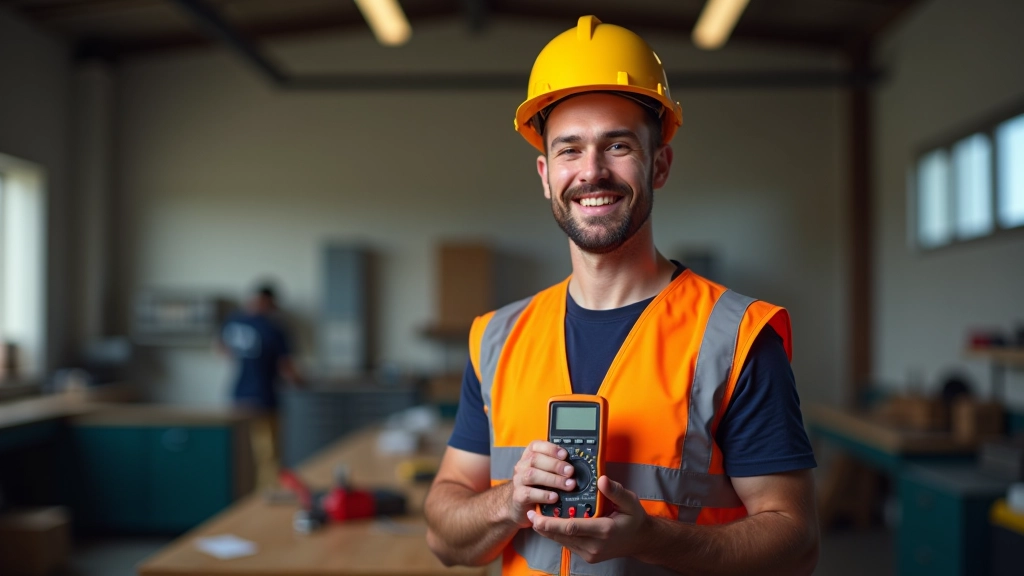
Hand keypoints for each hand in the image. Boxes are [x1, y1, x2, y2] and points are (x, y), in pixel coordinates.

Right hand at [507, 440, 575, 526]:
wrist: (518, 502)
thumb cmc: (535, 484)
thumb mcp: (544, 472)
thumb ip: (555, 466)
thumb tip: (576, 465)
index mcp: (529, 456)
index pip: (536, 445)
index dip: (551, 448)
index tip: (565, 454)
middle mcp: (522, 466)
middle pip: (535, 459)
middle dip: (556, 465)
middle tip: (570, 472)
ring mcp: (518, 481)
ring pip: (532, 475)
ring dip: (553, 480)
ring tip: (568, 485)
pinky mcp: (518, 496)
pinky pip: (529, 493)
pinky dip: (544, 495)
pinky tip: (554, 497)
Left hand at [525, 475, 649, 563]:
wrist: (640, 541)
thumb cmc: (634, 520)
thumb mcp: (630, 501)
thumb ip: (615, 491)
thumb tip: (601, 479)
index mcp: (604, 530)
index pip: (572, 527)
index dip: (552, 522)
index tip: (537, 515)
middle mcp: (595, 545)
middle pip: (563, 536)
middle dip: (544, 526)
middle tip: (530, 515)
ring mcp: (590, 553)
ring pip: (563, 541)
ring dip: (549, 530)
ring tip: (535, 517)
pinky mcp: (587, 555)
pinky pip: (568, 544)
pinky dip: (557, 534)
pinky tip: (549, 524)